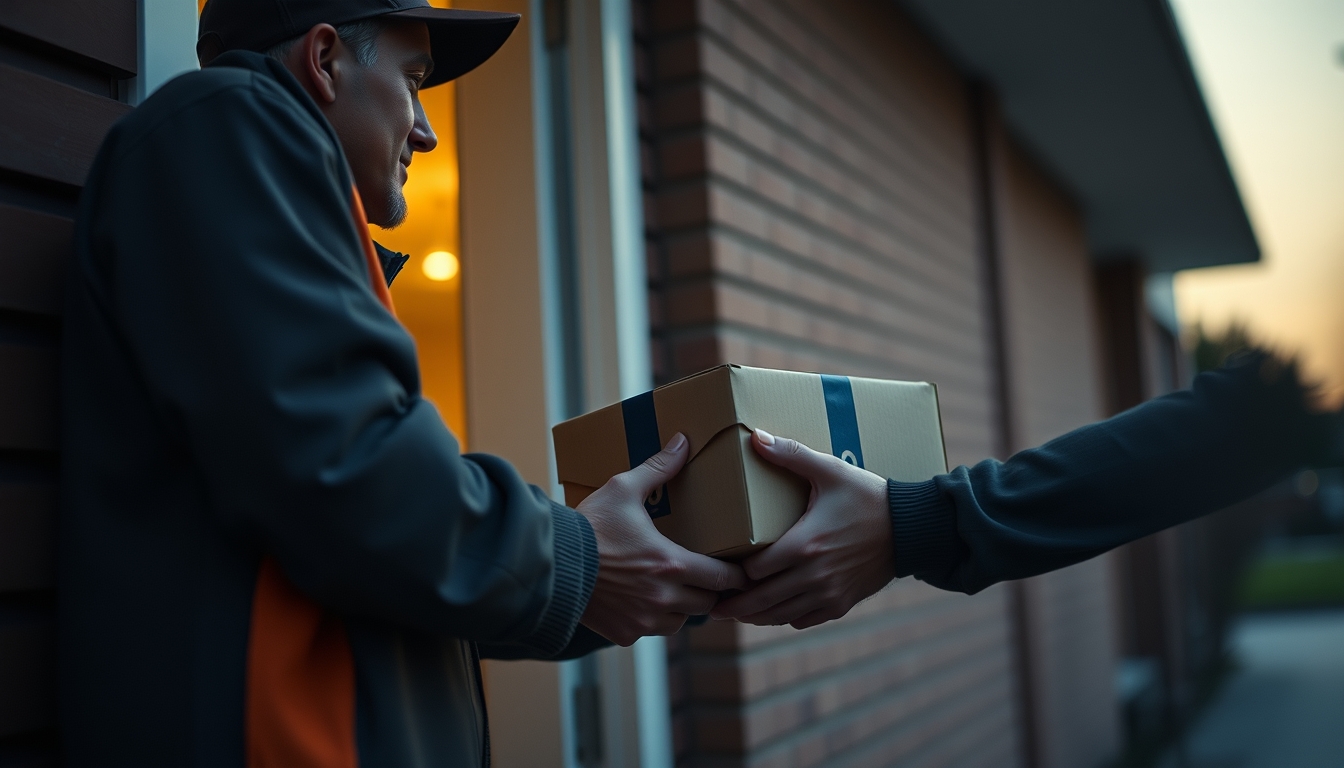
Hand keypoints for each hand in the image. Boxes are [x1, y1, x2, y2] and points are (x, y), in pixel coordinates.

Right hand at [577, 432, 747, 645]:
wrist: (551, 564)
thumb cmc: (590, 526)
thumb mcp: (624, 489)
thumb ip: (659, 468)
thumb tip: (683, 441)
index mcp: (672, 564)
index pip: (724, 578)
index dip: (737, 576)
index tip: (742, 572)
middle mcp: (664, 598)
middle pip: (707, 604)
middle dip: (709, 590)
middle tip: (708, 577)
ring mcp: (644, 620)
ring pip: (681, 622)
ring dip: (682, 608)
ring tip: (674, 589)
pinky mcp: (624, 634)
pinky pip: (650, 632)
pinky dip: (651, 620)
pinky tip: (641, 602)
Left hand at [710, 428, 892, 628]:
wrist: (911, 528)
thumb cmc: (868, 497)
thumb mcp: (830, 471)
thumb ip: (792, 454)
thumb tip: (756, 437)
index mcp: (804, 545)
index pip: (754, 569)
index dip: (734, 571)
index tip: (719, 567)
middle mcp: (814, 576)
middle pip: (761, 600)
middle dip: (735, 604)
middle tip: (713, 604)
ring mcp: (828, 594)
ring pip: (779, 615)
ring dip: (756, 616)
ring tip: (736, 612)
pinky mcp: (841, 604)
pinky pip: (803, 620)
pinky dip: (784, 617)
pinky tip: (772, 611)